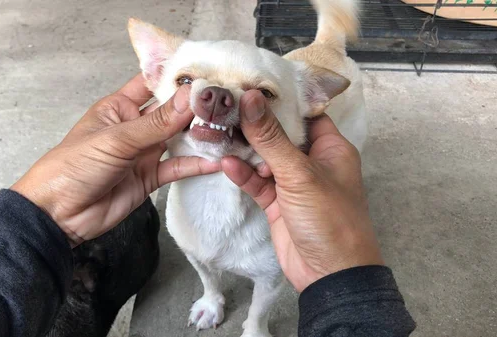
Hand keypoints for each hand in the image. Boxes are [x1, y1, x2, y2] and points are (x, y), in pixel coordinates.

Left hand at [12, 74, 219, 245]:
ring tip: (229, 128)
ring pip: (178, 139)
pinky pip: (177, 167)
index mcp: (120, 106)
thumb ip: (156, 123)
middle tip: (228, 102)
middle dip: (197, 107)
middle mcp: (135, 126)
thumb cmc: (74, 166)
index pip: (153, 83)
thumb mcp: (116, 140)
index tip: (209, 71)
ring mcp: (143, 152)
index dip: (178, 77)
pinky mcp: (150, 177)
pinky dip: (195, 165)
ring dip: (200, 135)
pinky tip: (215, 161)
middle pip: (172, 112)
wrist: (59, 214)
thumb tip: (190, 97)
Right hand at [221, 90, 382, 291]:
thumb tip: (250, 98)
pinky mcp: (277, 203)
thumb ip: (271, 138)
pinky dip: (243, 174)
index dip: (277, 99)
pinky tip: (226, 164)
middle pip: (279, 134)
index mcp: (331, 147)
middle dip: (253, 124)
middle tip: (224, 108)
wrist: (329, 275)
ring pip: (264, 158)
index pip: (302, 113)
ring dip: (244, 150)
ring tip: (218, 133)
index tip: (247, 84)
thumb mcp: (300, 174)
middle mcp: (312, 161)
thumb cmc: (329, 219)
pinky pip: (257, 182)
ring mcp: (293, 183)